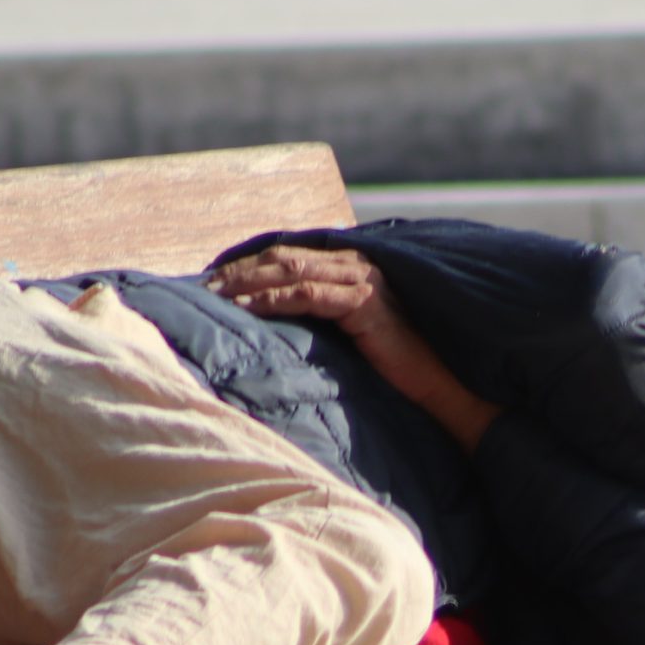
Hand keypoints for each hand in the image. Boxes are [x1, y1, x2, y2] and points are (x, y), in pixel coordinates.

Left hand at [208, 244, 502, 451]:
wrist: (443, 387)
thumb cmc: (399, 371)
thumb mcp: (351, 338)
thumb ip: (321, 322)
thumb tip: (273, 330)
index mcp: (350, 269)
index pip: (289, 257)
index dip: (248, 265)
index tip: (212, 279)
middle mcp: (356, 265)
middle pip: (282, 256)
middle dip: (238, 270)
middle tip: (201, 284)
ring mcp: (363, 281)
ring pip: (290, 269)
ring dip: (246, 282)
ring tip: (213, 294)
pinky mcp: (367, 303)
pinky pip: (309, 294)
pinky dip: (273, 299)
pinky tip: (246, 308)